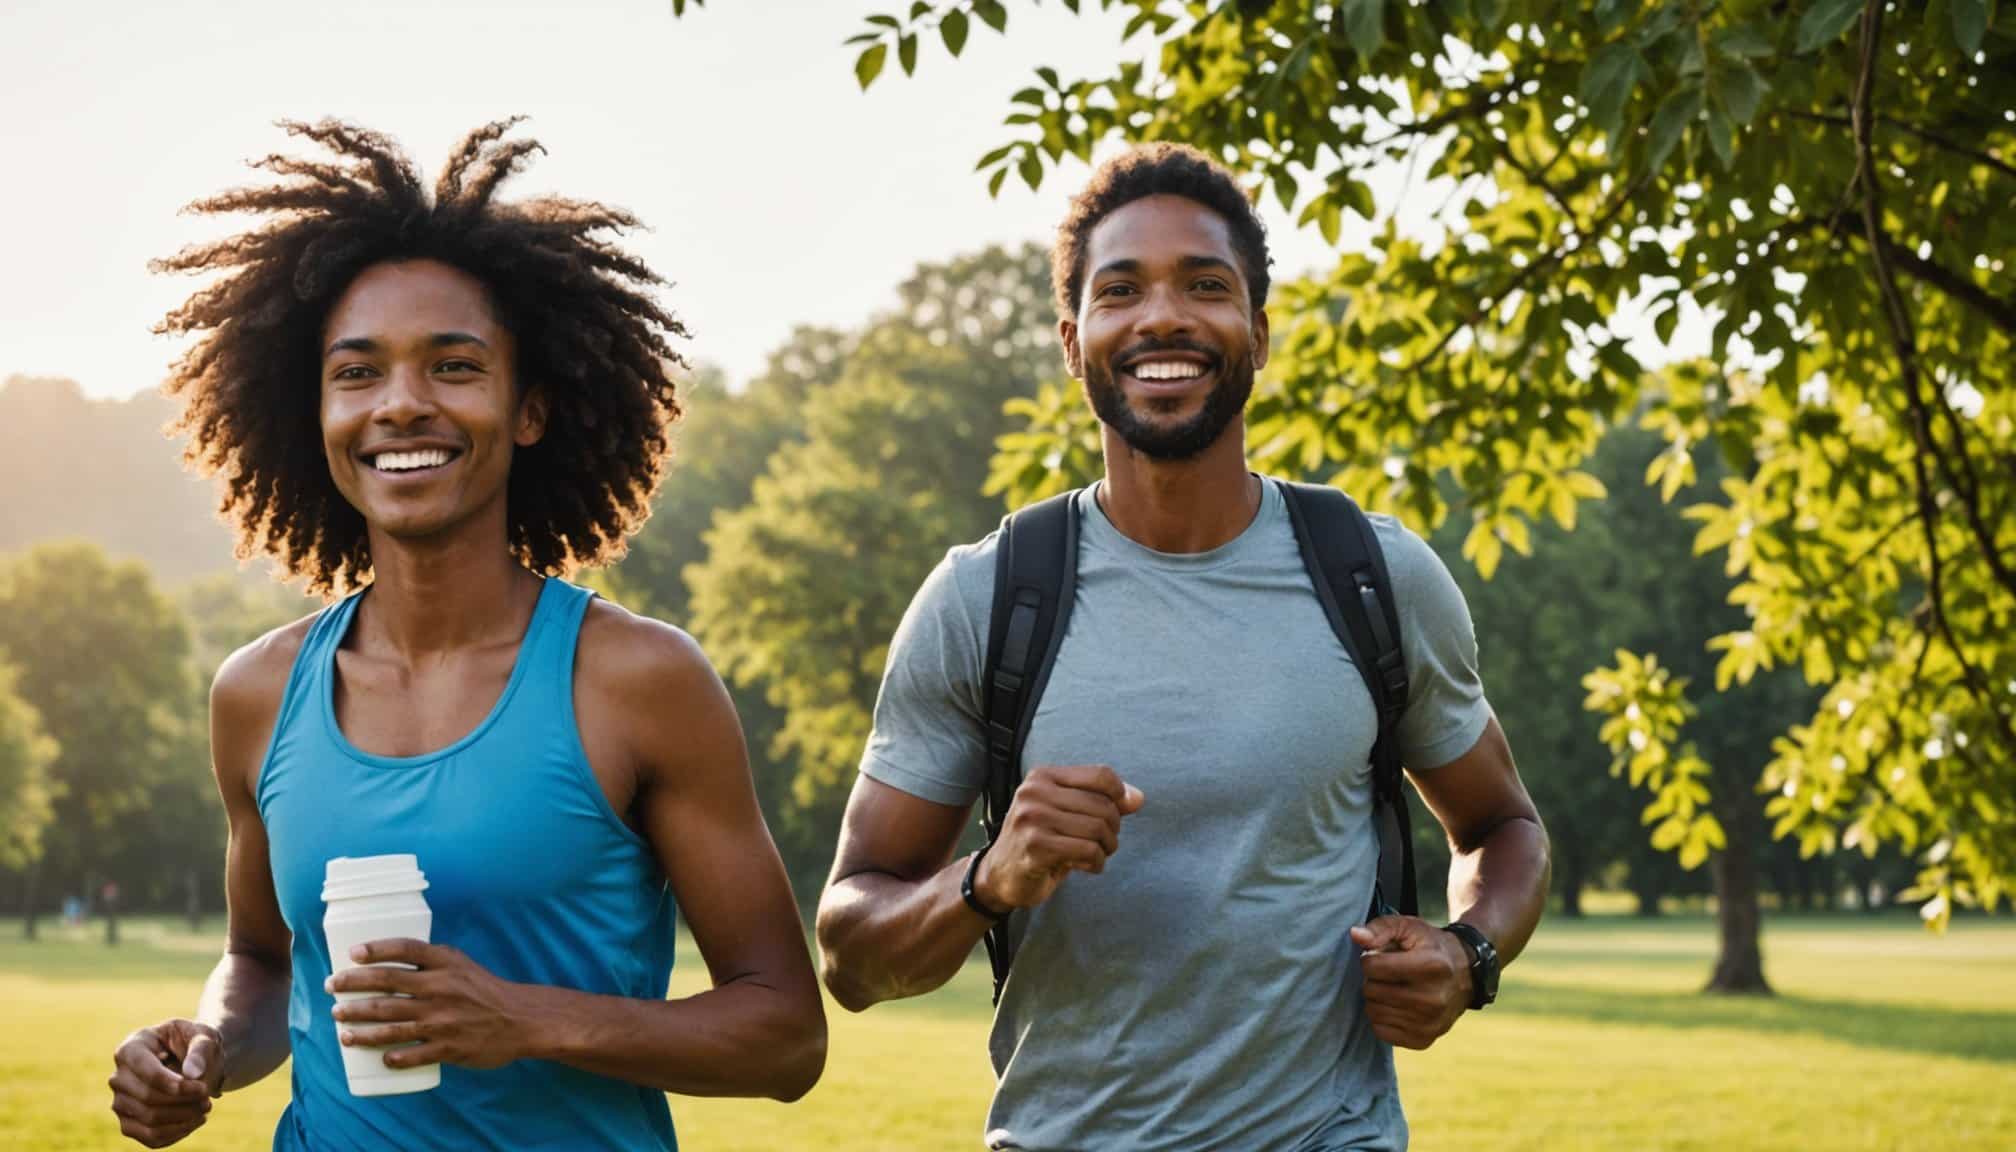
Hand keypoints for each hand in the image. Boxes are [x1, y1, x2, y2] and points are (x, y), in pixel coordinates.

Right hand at [109, 1020, 222, 1147]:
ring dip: (183, 1118)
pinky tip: (195, 1120)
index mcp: (130, 1049)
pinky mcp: (128, 1123)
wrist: (191, 1060)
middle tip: (208, 1098)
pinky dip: (177, 1132)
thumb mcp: (203, 1036)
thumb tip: (193, 1073)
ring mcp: (120, 1102)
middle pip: (148, 1097)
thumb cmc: (193, 1043)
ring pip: (149, 1119)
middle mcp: (119, 1077)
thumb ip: (200, 1050)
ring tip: (205, 1108)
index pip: (147, 1072)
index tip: (202, 1088)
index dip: (174, 1084)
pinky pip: (149, 1137)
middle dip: (184, 1101)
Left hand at [326, 940, 526, 1071]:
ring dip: (360, 1028)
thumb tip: (385, 962)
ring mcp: (443, 1020)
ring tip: (341, 1029)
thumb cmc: (484, 990)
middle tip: (332, 989)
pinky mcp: (448, 1047)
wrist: (519, 1019)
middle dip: (353, 988)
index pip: (404, 949)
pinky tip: (381, 1057)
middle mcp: (441, 988)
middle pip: (387, 986)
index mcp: (446, 963)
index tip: (352, 954)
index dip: (376, 949)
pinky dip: (394, 1056)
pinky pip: (413, 1054)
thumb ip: (429, 962)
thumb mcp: (461, 965)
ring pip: (391, 1024)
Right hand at [974, 763, 1143, 911]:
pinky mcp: (1035, 846)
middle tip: (1103, 844)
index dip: (1120, 796)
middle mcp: (1034, 792)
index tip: (1116, 815)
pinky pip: (1088, 851)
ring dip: (1106, 849)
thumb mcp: (1068, 813)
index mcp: (1043, 776)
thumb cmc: (1040, 841)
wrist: (999, 875)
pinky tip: (1084, 866)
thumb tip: (1138, 798)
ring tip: (1094, 855)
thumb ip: (1102, 801)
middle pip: (1104, 806)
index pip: (1101, 775)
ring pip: (1098, 829)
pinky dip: (1096, 863)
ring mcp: (1032, 818)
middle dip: (1112, 830)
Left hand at [1350, 916, 1473, 1049]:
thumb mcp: (1409, 927)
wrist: (1465, 975)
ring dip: (1376, 999)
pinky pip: (1381, 1031)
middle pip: (1371, 990)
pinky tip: (1396, 1005)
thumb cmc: (1430, 947)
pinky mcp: (1423, 1040)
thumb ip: (1380, 927)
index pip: (1372, 967)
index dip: (1370, 958)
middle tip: (1389, 974)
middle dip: (1373, 979)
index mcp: (1430, 966)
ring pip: (1373, 1012)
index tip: (1382, 956)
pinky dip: (1382, 1018)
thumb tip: (1356, 935)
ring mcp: (1429, 1023)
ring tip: (1393, 988)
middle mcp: (1433, 998)